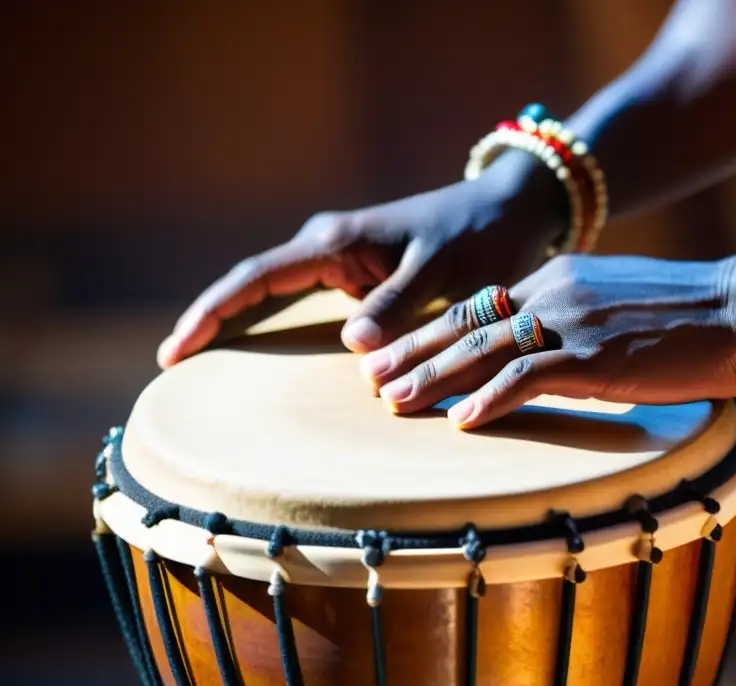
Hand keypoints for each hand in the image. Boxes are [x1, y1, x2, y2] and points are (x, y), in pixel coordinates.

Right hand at [156, 154, 567, 367]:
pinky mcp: (358, 280)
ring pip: (273, 295)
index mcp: (336, 242)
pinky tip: (256, 353)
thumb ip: (398, 304)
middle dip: (210, 319)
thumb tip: (354, 347)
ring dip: (237, 324)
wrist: (508, 212)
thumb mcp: (442, 271)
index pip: (257, 277)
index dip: (214, 311)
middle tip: (168, 363)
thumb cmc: (479, 236)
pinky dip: (275, 326)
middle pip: (252, 285)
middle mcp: (328, 249)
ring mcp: (340, 264)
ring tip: (195, 363)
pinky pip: (304, 304)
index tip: (177, 347)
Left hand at [360, 247, 735, 429]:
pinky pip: (528, 375)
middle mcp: (556, 292)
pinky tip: (460, 422)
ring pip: (485, 348)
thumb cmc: (697, 320)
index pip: (482, 307)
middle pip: (468, 323)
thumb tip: (556, 365)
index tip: (399, 356)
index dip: (436, 333)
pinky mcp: (596, 353)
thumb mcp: (624, 314)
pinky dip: (490, 398)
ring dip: (435, 377)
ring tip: (394, 401)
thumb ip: (581, 330)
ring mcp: (574, 320)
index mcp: (561, 280)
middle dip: (415, 353)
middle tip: (372, 380)